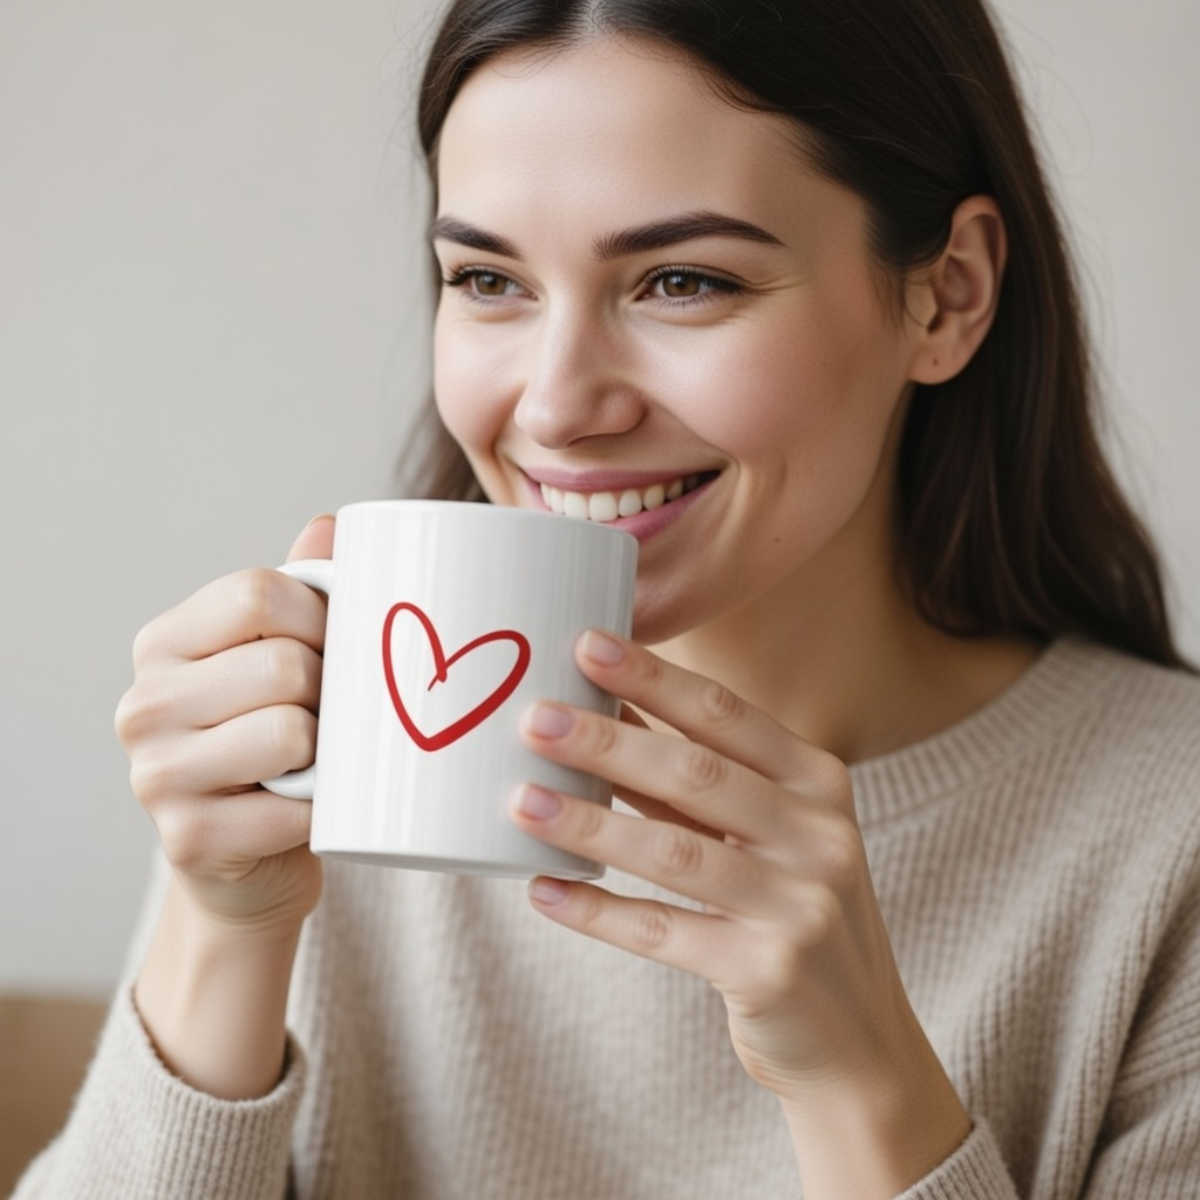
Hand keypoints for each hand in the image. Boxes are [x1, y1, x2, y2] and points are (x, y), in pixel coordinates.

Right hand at [115, 516, 333, 935]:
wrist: (254, 861)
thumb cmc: (280, 745)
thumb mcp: (283, 657)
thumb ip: (301, 590)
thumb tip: (330, 524)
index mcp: (165, 643)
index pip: (257, 593)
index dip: (322, 617)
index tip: (337, 647)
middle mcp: (143, 704)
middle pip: (282, 663)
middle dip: (331, 692)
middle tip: (330, 718)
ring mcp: (153, 775)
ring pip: (290, 731)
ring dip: (328, 752)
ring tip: (316, 761)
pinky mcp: (185, 839)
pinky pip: (293, 808)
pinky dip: (323, 811)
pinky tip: (308, 810)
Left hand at [511, 630, 969, 1195]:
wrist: (858, 1039)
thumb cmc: (795, 910)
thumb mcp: (773, 834)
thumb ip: (705, 781)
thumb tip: (605, 715)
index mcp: (819, 782)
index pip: (726, 714)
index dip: (654, 678)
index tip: (586, 645)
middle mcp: (819, 836)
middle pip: (697, 774)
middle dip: (608, 741)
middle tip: (534, 718)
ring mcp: (801, 906)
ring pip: (673, 852)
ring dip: (588, 823)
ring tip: (520, 801)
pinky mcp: (768, 972)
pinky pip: (662, 933)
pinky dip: (597, 912)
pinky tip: (543, 890)